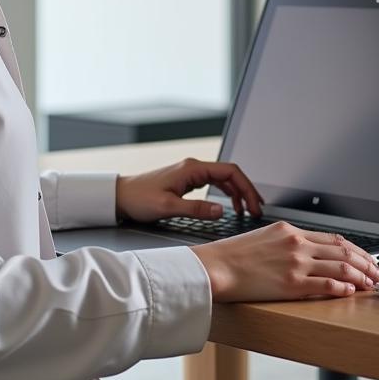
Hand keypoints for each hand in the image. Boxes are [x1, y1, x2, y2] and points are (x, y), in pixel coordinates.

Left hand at [115, 158, 262, 222]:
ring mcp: (191, 173)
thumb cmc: (140, 198)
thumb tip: (222, 211)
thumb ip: (196, 209)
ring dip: (238, 192)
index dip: (247, 188)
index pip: (230, 172)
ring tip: (247, 210)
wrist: (121, 196)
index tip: (255, 205)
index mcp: (193, 169)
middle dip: (246, 191)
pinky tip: (230, 206)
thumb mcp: (168, 207)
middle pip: (230, 174)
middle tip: (257, 210)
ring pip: (224, 179)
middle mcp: (194, 167)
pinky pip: (214, 183)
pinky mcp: (187, 181)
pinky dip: (226, 194)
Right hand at [192, 221, 378, 301]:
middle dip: (366, 263)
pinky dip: (342, 288)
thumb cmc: (233, 256)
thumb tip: (306, 252)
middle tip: (378, 272)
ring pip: (340, 267)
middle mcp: (296, 243)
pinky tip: (350, 292)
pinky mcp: (291, 283)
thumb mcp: (263, 238)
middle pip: (343, 251)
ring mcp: (295, 263)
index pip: (333, 238)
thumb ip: (286, 242)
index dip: (355, 249)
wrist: (216, 267)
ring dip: (360, 276)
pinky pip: (325, 285)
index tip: (366, 258)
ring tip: (371, 284)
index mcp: (290, 231)